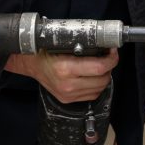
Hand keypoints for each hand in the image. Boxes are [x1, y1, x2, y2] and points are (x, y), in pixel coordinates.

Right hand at [4, 49, 118, 103]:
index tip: (113, 51)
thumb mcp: (63, 44)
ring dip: (104, 77)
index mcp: (66, 68)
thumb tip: (103, 44)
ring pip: (99, 89)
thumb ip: (83, 45)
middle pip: (102, 79)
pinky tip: (94, 77)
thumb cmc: (46, 51)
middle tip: (108, 57)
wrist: (31, 64)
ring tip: (101, 67)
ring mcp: (68, 94)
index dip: (111, 59)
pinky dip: (97, 86)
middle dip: (109, 67)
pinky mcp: (68, 100)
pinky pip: (91, 95)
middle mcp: (68, 84)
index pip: (99, 67)